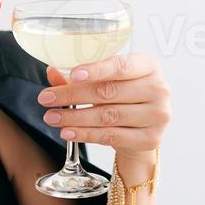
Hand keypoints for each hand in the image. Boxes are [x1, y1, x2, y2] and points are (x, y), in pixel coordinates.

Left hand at [37, 53, 171, 160]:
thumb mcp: (108, 80)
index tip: (72, 74)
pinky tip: (68, 132)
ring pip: (108, 116)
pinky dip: (86, 135)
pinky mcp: (150, 138)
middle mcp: (157, 88)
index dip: (96, 70)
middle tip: (46, 98)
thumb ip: (81, 77)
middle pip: (108, 92)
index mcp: (147, 66)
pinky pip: (111, 136)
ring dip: (75, 117)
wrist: (144, 127)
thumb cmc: (124, 96)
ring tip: (52, 117)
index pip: (120, 66)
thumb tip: (52, 72)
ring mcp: (157, 115)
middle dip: (72, 95)